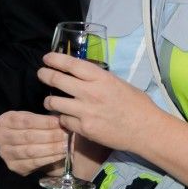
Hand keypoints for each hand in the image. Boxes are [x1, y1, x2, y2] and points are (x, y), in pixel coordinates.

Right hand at [0, 110, 67, 176]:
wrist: (21, 145)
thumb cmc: (29, 128)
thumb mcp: (33, 118)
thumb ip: (44, 119)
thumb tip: (63, 120)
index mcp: (4, 121)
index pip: (26, 121)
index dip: (44, 122)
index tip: (60, 122)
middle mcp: (0, 137)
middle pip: (28, 136)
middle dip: (50, 136)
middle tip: (66, 135)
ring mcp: (5, 153)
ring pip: (30, 151)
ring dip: (51, 148)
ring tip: (65, 145)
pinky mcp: (13, 166)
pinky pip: (32, 163)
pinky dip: (48, 159)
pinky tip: (60, 155)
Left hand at [38, 51, 158, 152]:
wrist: (146, 130)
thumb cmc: (137, 104)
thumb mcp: (118, 83)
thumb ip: (98, 79)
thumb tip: (81, 76)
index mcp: (100, 77)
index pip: (70, 64)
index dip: (55, 59)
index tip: (46, 58)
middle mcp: (90, 92)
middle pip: (56, 80)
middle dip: (45, 75)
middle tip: (41, 74)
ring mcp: (85, 111)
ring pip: (54, 102)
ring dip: (49, 101)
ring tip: (50, 101)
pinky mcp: (84, 129)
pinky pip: (64, 121)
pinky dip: (63, 119)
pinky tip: (66, 118)